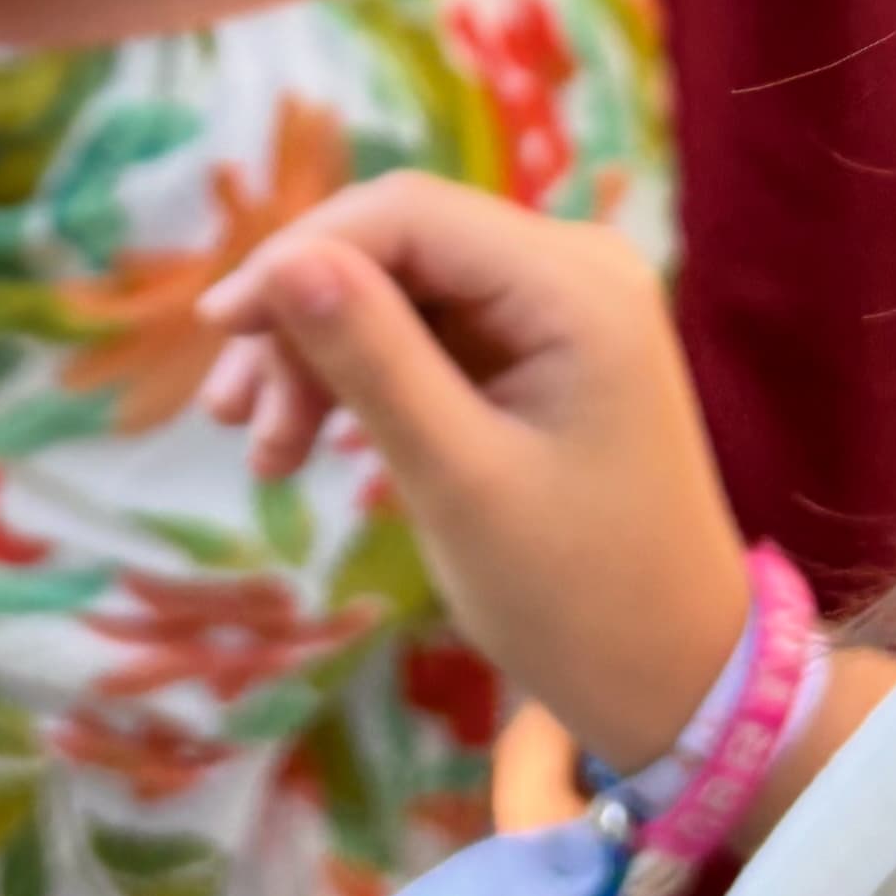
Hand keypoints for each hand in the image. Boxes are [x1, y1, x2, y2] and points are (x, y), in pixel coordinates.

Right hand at [199, 174, 751, 772]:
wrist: (677, 681)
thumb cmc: (579, 596)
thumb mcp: (460, 481)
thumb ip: (373, 361)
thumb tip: (283, 260)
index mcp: (576, 284)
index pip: (407, 214)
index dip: (298, 255)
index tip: (218, 329)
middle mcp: (573, 269)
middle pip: (396, 247)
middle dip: (304, 321)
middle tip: (234, 423)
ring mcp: (557, 310)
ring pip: (397, 292)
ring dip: (319, 358)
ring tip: (267, 456)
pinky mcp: (536, 353)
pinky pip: (425, 335)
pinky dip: (360, 381)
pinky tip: (306, 445)